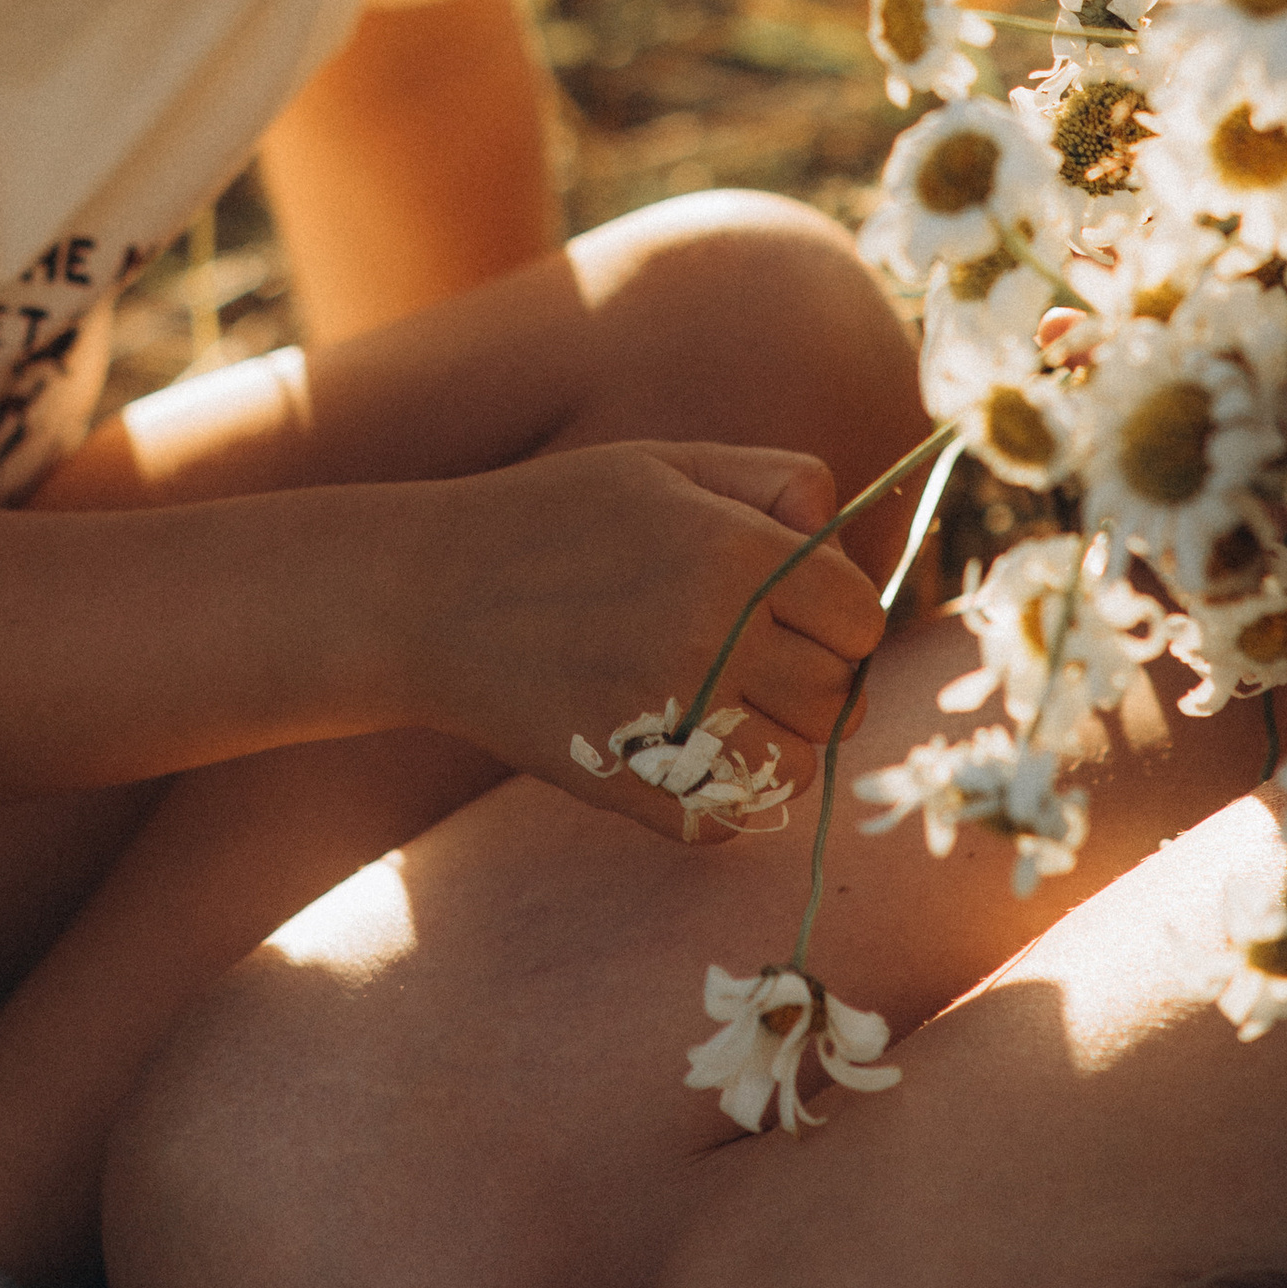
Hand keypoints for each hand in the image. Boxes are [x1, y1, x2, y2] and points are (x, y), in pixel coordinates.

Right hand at [405, 439, 887, 835]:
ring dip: (775, 744)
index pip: (860, 615)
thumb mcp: (662, 465)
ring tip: (723, 704)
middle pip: (840, 698)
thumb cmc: (552, 517)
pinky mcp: (629, 784)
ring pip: (797, 768)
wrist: (426, 594)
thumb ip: (770, 481)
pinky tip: (677, 745)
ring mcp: (670, 716)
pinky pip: (729, 821)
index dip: (841, 616)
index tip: (804, 614)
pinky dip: (719, 797)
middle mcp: (711, 633)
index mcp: (730, 549)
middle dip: (816, 681)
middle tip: (759, 661)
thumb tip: (843, 530)